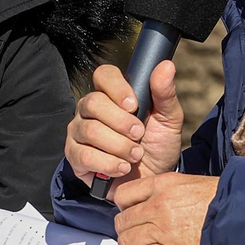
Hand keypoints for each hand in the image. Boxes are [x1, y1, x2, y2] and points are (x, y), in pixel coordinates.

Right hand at [65, 62, 183, 188]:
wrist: (153, 178)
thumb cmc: (157, 145)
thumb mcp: (168, 119)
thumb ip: (165, 93)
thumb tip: (166, 65)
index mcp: (111, 94)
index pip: (103, 75)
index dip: (117, 88)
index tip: (134, 105)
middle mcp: (89, 110)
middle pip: (92, 102)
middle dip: (120, 122)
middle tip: (139, 134)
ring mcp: (78, 133)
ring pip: (89, 130)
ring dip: (119, 145)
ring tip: (135, 155)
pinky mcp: (75, 157)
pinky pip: (84, 156)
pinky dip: (107, 164)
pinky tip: (122, 168)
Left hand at [112, 172, 219, 244]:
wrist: (237, 215)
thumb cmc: (213, 199)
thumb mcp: (182, 183)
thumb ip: (156, 190)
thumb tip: (136, 203)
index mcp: (160, 185)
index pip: (121, 196)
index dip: (123, 208)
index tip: (129, 215)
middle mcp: (158, 206)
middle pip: (121, 222)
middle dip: (126, 230)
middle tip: (136, 235)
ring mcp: (163, 230)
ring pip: (127, 242)